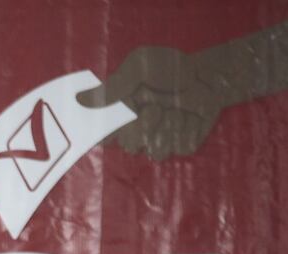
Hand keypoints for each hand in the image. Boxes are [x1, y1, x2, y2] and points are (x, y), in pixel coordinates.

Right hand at [77, 47, 226, 159]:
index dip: (108, 134)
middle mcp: (138, 130)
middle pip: (128, 146)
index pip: (103, 136)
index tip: (119, 122)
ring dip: (168, 128)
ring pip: (155, 152)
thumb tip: (79, 100)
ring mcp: (161, 139)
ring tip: (177, 109)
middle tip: (154, 108)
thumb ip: (112, 87)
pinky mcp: (183, 144)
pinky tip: (191, 116)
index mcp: (122, 114)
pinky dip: (187, 130)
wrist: (208, 71)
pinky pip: (180, 149)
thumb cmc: (170, 67)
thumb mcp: (139, 67)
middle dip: (142, 128)